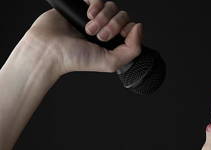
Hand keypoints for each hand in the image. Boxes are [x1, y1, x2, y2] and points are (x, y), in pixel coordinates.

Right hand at [23, 0, 142, 75]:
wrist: (49, 49)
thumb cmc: (75, 59)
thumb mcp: (110, 63)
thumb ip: (132, 49)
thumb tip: (139, 28)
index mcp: (113, 43)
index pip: (131, 28)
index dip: (127, 29)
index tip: (119, 35)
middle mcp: (105, 29)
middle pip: (122, 15)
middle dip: (113, 25)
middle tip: (100, 36)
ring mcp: (94, 17)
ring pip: (111, 6)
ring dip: (103, 17)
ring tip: (89, 28)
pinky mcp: (82, 6)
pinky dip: (96, 4)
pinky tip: (88, 14)